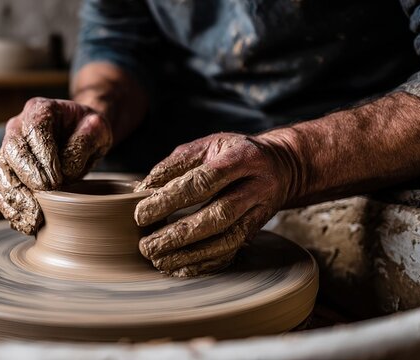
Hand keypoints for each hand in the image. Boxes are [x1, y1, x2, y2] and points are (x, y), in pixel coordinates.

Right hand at [0, 97, 112, 234]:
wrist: (77, 134)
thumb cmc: (86, 130)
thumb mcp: (97, 128)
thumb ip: (85, 141)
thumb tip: (66, 168)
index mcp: (40, 109)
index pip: (35, 131)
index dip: (43, 157)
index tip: (56, 181)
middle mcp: (17, 126)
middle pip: (11, 151)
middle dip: (26, 178)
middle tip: (44, 198)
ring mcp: (7, 148)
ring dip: (14, 197)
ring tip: (33, 218)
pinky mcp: (5, 170)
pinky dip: (10, 208)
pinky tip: (25, 222)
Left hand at [134, 132, 298, 275]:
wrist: (279, 166)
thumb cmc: (231, 153)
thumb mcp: (204, 147)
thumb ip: (172, 167)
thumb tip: (140, 190)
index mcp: (240, 158)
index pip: (202, 182)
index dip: (170, 200)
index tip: (141, 214)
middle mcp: (256, 187)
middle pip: (218, 216)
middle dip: (178, 235)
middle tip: (147, 246)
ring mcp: (260, 213)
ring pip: (227, 240)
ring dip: (190, 256)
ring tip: (159, 261)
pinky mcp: (257, 232)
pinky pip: (232, 253)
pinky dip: (204, 264)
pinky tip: (180, 269)